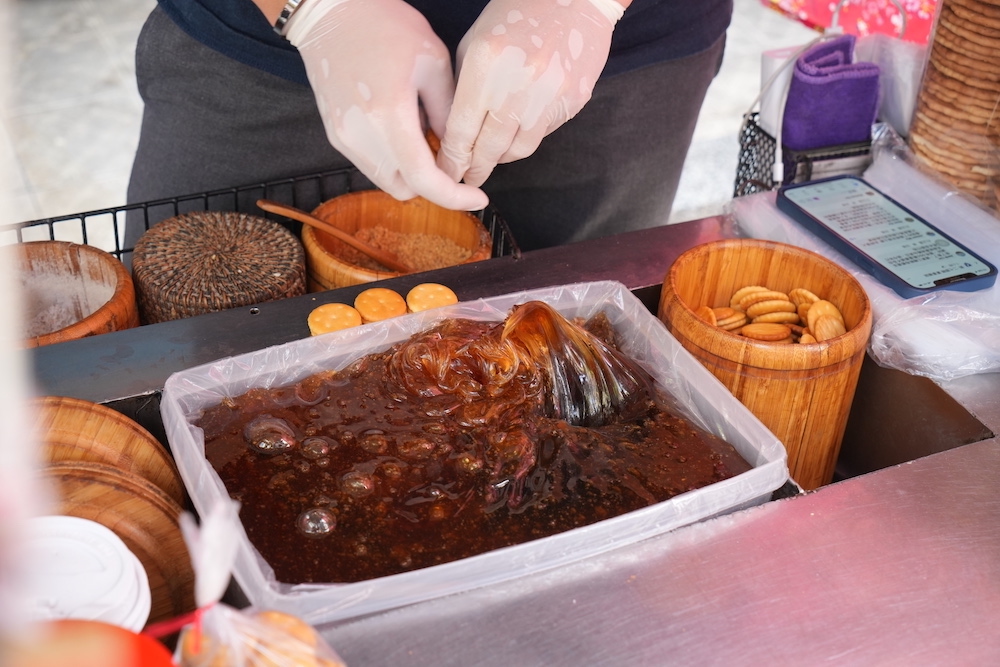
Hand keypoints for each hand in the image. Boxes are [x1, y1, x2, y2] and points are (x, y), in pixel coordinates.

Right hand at [286, 0, 488, 209]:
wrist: (330, 13)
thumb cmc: (383, 26)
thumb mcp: (433, 62)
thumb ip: (449, 112)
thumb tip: (459, 150)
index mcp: (389, 116)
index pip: (424, 179)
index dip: (454, 196)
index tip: (478, 198)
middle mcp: (361, 136)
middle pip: (405, 189)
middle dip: (431, 181)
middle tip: (446, 151)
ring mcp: (344, 139)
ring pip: (387, 180)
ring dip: (410, 171)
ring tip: (421, 132)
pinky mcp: (336, 136)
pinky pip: (371, 164)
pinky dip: (392, 159)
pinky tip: (400, 128)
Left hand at [437, 0, 625, 186]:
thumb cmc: (517, 15)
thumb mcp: (476, 43)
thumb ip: (461, 89)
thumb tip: (451, 137)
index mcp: (485, 64)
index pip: (461, 131)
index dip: (452, 160)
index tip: (446, 174)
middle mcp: (517, 83)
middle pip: (490, 148)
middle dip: (475, 169)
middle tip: (468, 177)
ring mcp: (549, 95)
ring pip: (518, 150)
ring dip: (502, 158)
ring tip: (492, 157)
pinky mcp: (573, 100)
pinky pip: (543, 133)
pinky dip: (527, 135)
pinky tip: (520, 126)